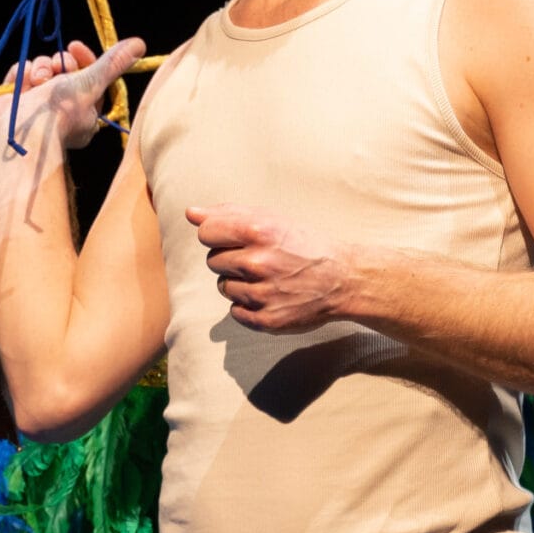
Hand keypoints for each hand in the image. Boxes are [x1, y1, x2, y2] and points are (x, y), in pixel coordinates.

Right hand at [0, 36, 144, 151]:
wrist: (22, 132)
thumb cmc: (61, 112)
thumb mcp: (91, 83)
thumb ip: (112, 64)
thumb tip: (139, 44)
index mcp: (84, 109)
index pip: (87, 74)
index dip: (81, 58)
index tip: (75, 46)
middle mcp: (60, 108)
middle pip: (61, 68)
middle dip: (59, 64)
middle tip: (58, 68)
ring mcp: (35, 105)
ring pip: (40, 68)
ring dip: (40, 69)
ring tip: (38, 82)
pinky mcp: (13, 102)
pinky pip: (19, 74)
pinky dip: (20, 76)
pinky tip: (23, 84)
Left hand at [186, 204, 352, 332]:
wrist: (343, 278)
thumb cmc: (304, 244)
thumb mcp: (272, 220)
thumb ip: (228, 214)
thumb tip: (190, 213)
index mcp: (258, 232)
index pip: (206, 233)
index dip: (217, 235)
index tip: (233, 238)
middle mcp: (257, 263)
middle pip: (213, 261)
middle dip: (229, 259)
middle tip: (258, 259)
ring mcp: (261, 294)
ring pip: (223, 287)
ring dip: (238, 283)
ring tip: (266, 278)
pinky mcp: (266, 320)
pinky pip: (235, 312)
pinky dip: (248, 305)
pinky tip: (269, 296)